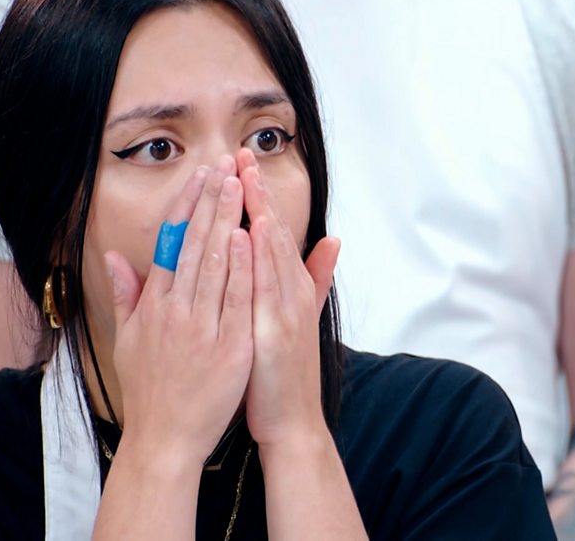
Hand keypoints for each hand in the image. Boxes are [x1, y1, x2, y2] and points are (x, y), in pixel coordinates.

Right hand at [103, 155, 254, 466]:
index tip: (201, 176)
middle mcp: (176, 310)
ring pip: (215, 264)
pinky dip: (240, 268)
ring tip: (239, 186)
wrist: (164, 439)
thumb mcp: (126, 340)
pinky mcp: (227, 347)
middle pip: (194, 244)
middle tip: (225, 164)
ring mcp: (201, 327)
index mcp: (155, 305)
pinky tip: (247, 238)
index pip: (172, 243)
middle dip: (211, 201)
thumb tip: (114, 258)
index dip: (187, 206)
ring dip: (227, 221)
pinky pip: (235, 299)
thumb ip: (125, 296)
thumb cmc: (148, 391)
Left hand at [236, 148, 340, 448]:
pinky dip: (260, 257)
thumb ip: (314, 278)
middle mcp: (292, 292)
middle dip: (257, 192)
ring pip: (272, 252)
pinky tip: (251, 231)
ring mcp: (286, 310)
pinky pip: (266, 287)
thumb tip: (332, 241)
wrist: (292, 422)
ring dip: (259, 212)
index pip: (273, 232)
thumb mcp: (300, 317)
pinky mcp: (276, 331)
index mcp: (291, 288)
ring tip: (246, 177)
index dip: (259, 196)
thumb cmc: (285, 373)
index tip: (242, 163)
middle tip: (242, 154)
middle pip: (274, 233)